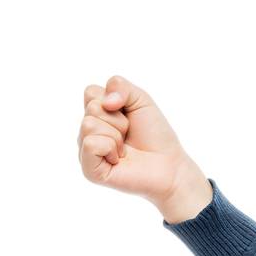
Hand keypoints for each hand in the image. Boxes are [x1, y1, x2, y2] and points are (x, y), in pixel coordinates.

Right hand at [77, 75, 211, 221]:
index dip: (116, 100)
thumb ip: (120, 85)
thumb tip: (106, 102)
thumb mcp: (141, 100)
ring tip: (125, 148)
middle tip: (129, 134)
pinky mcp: (90, 170)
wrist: (170, 165)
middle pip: (92, 108)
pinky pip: (90, 144)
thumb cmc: (155, 134)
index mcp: (96, 115)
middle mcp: (87, 132)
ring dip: (116, 134)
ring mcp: (86, 151)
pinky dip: (110, 148)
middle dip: (118, 119)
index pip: (90, 92)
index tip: (128, 116)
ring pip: (88, 124)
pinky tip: (118, 159)